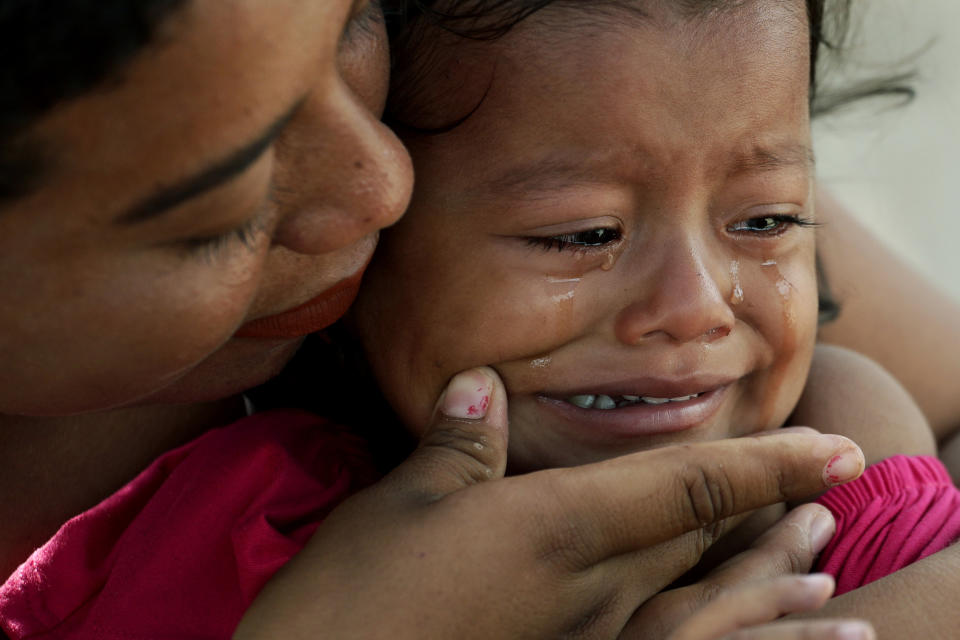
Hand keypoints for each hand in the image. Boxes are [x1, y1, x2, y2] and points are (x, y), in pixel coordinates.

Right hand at [235, 367, 864, 639]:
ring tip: (813, 561)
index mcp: (557, 528)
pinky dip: (709, 618)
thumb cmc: (355, 597)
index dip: (769, 463)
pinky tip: (719, 616)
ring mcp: (583, 638)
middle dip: (776, 512)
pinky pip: (659, 633)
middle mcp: (591, 588)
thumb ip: (460, 443)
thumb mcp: (402, 504)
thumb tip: (481, 383)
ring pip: (696, 595)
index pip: (689, 484)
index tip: (835, 449)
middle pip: (707, 542)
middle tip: (828, 491)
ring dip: (758, 571)